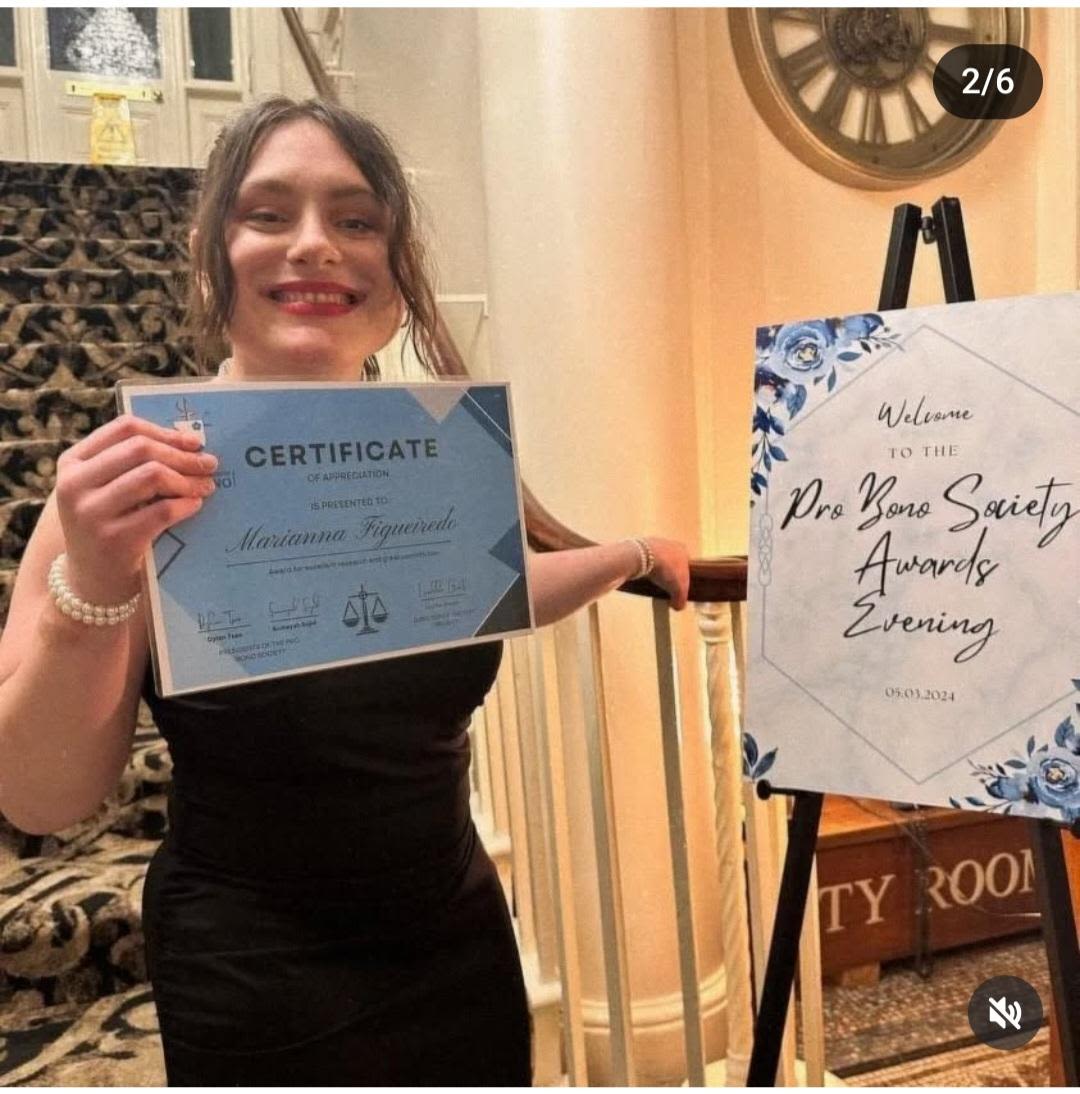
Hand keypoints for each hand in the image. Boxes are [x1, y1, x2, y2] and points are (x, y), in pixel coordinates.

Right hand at [54, 415, 217, 604]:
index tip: (194, 442)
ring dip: (188, 479)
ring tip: (207, 486)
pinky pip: (162, 511)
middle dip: (182, 455)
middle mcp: (75, 484)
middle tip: (209, 464)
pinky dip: (186, 504)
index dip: (166, 432)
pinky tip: (196, 505)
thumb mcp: (105, 490)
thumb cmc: (109, 526)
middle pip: (141, 449)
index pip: (124, 428)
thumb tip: (190, 443)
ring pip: (152, 475)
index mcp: (73, 463)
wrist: (91, 582)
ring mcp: (91, 513)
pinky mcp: (114, 540)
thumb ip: (132, 464)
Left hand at [643, 536, 689, 610]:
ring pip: (657, 560)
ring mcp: (653, 543)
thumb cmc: (667, 570)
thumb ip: (681, 600)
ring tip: (652, 583)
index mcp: (682, 550)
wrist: (643, 557)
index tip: (677, 588)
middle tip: (664, 586)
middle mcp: (669, 543)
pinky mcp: (639, 546)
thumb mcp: (679, 590)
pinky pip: (644, 560)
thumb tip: (678, 607)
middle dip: (668, 574)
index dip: (683, 577)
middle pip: (671, 562)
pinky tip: (642, 577)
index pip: (686, 564)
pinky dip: (644, 568)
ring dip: (655, 570)